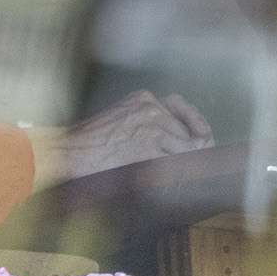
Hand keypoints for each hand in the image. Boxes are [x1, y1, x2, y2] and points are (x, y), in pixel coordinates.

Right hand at [24, 90, 213, 192]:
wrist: (73, 150)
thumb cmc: (91, 142)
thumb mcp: (121, 121)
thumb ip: (147, 123)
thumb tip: (180, 141)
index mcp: (142, 98)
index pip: (178, 105)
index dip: (194, 122)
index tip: (203, 136)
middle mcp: (150, 105)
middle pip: (187, 127)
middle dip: (194, 145)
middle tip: (200, 159)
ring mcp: (152, 122)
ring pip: (186, 144)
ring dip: (187, 161)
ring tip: (185, 174)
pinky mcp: (151, 141)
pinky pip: (179, 158)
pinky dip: (182, 169)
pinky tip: (177, 177)